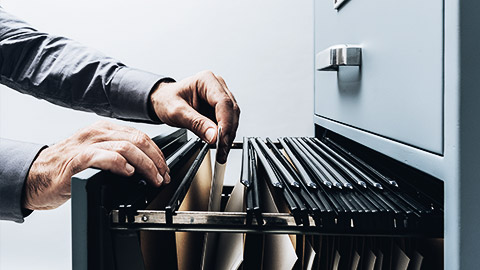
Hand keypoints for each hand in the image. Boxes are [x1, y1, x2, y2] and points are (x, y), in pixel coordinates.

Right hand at [23, 121, 168, 209]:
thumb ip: (118, 153)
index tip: (164, 168)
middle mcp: (97, 132)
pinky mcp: (77, 159)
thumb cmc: (67, 167)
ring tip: (152, 178)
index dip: (157, 153)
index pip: (141, 135)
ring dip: (145, 165)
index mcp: (104, 129)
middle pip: (138, 139)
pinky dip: (121, 164)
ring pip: (126, 147)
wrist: (36, 176)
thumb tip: (146, 165)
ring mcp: (87, 144)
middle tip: (163, 176)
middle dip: (156, 160)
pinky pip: (104, 156)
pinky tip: (129, 174)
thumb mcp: (97, 154)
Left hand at [150, 70, 239, 163]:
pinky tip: (220, 145)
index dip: (225, 123)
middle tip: (222, 150)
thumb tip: (214, 136)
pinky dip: (225, 135)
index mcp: (206, 80)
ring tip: (221, 151)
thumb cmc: (167, 100)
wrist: (163, 100)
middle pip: (231, 111)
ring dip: (228, 136)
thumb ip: (196, 124)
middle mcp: (217, 86)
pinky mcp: (221, 108)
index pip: (223, 102)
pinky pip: (228, 122)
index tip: (221, 139)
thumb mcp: (177, 112)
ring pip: (233, 118)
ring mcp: (220, 97)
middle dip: (228, 133)